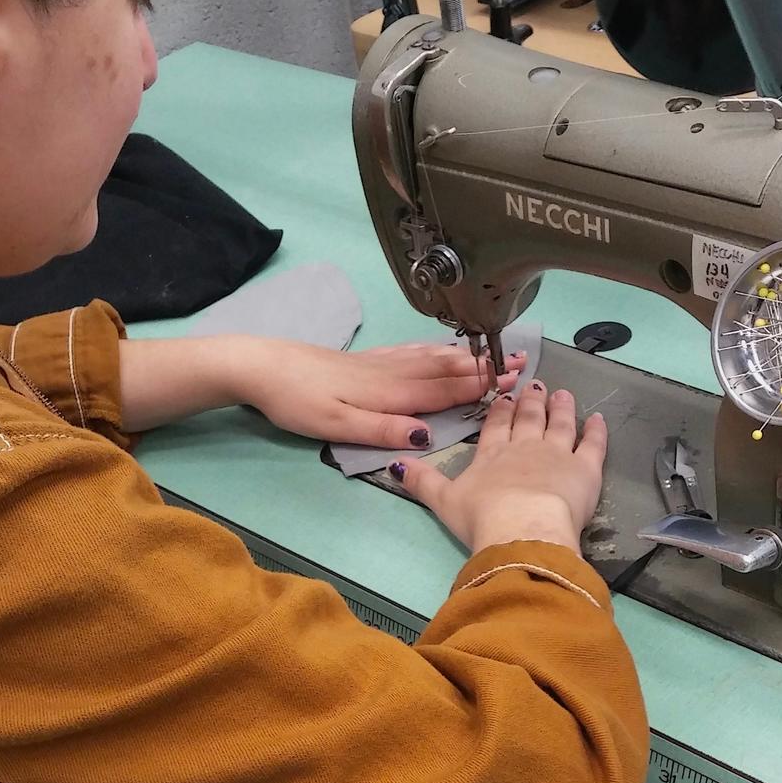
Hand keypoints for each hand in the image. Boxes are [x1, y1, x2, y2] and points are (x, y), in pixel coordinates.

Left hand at [242, 339, 523, 448]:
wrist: (261, 367)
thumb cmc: (295, 402)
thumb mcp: (336, 425)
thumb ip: (383, 429)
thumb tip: (426, 434)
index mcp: (390, 393)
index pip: (445, 389)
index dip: (480, 385)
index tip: (514, 380)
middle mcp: (391, 373)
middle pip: (446, 369)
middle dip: (483, 367)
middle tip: (520, 361)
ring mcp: (379, 363)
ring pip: (432, 358)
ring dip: (465, 357)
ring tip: (493, 352)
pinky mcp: (366, 359)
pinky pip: (412, 351)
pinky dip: (435, 349)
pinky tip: (441, 347)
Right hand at [390, 382, 606, 554]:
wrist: (522, 527)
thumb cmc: (482, 517)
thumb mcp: (443, 501)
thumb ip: (422, 481)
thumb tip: (395, 464)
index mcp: (492, 455)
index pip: (496, 427)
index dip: (500, 412)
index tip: (505, 398)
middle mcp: (524, 447)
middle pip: (528, 419)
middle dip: (531, 401)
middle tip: (536, 385)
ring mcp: (556, 454)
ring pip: (559, 424)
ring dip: (561, 408)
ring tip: (562, 393)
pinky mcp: (585, 467)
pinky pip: (592, 444)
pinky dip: (596, 430)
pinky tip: (598, 418)